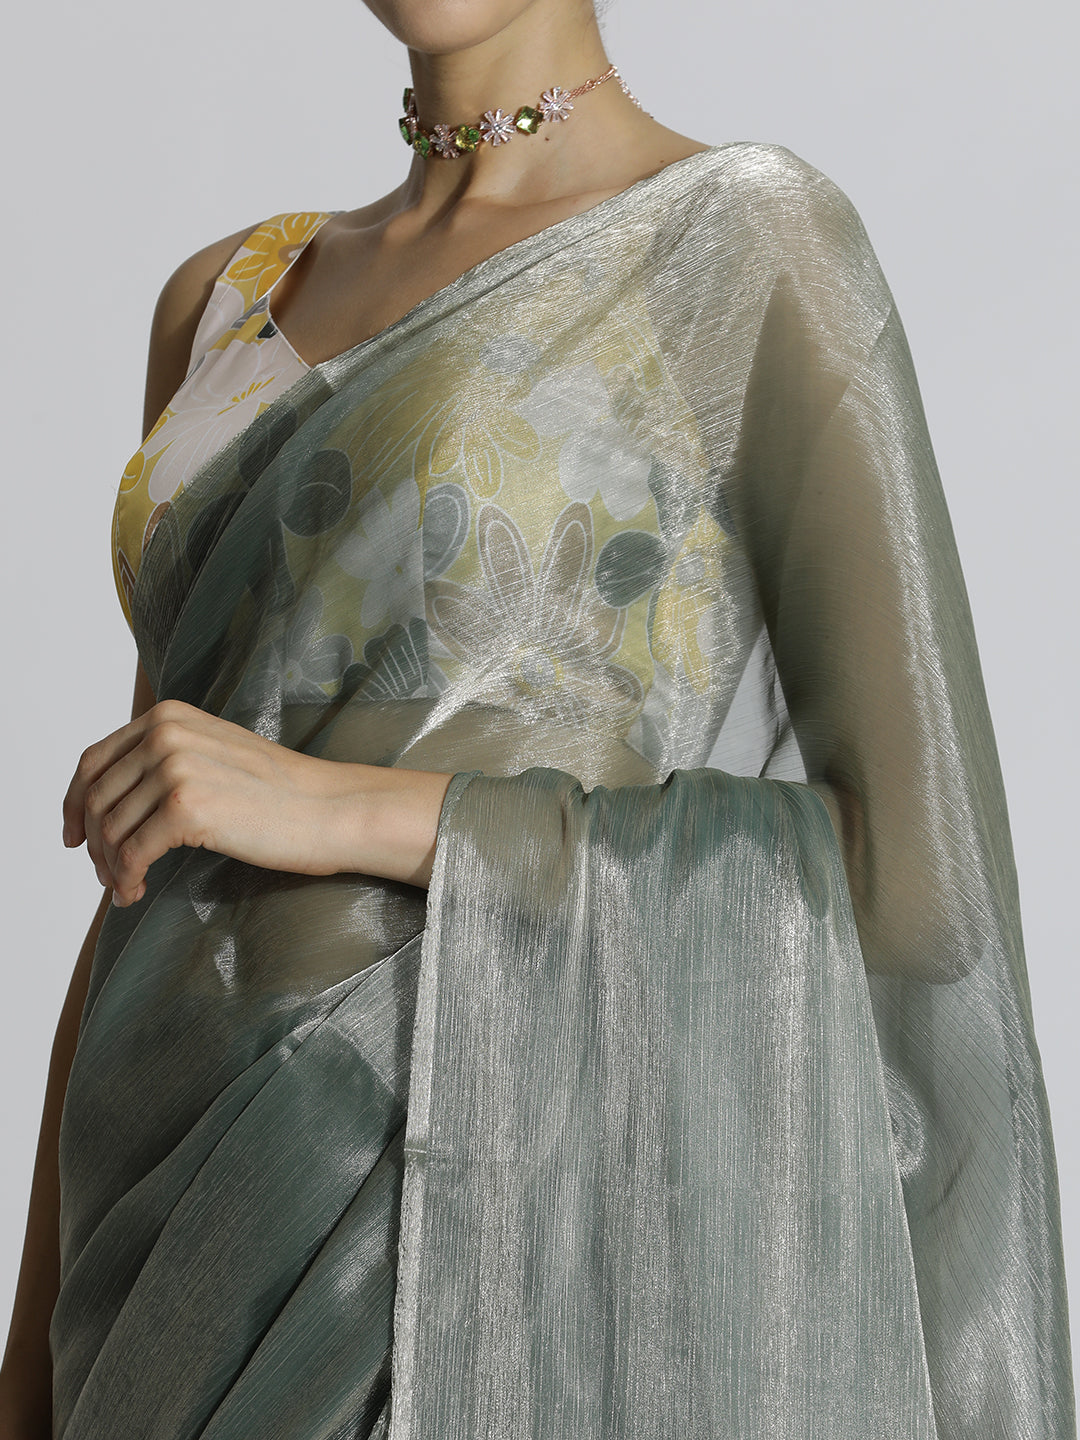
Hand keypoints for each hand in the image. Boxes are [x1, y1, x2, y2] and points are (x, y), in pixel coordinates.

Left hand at [62, 700, 452, 902]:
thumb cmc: (282, 793)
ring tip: (125, 888)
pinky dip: (127, 879)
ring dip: (109, 867)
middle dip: (93, 843)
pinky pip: (131, 853)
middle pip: (96, 797)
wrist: (330, 809)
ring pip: (109, 829)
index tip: (74, 834)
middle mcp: (164, 734)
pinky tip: (137, 893)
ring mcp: (174, 767)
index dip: (75, 803)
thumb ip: (167, 760)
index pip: (95, 760)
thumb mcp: (215, 754)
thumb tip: (114, 803)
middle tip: (105, 875)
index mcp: (168, 717)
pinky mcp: (185, 807)